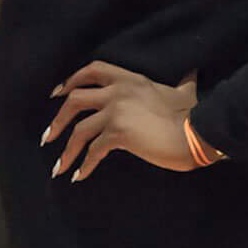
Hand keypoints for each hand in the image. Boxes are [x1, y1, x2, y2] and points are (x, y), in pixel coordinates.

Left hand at [41, 61, 200, 180]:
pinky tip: (79, 176)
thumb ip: (183, 83)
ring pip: (79, 130)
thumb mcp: (184, 93)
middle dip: (57, 119)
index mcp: (131, 79)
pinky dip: (83, 165)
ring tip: (59, 167)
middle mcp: (119, 91)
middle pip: (74, 100)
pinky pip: (93, 151)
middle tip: (48, 137)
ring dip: (66, 150)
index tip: (56, 94)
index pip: (92, 70)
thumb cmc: (195, 116)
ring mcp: (117, 111)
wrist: (199, 133)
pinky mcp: (119, 133)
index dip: (70, 80)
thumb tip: (193, 73)